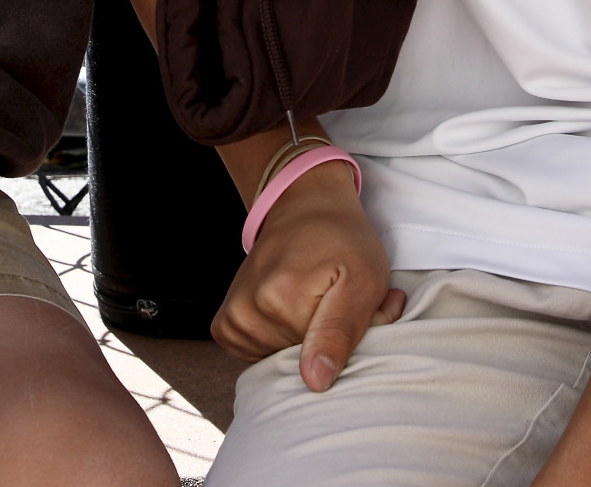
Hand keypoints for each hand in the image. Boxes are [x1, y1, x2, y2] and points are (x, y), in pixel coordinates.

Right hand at [213, 159, 404, 391]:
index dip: (348, 344)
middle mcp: (248, 309)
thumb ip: (341, 333)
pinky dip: (278, 343)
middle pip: (300, 363)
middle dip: (326, 341)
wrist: (303, 207)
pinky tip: (287, 312)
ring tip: (311, 302)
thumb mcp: (364, 280)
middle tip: (335, 302)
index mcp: (281, 299)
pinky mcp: (226, 324)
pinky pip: (256, 357)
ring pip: (280, 362)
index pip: (324, 363)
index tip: (356, 311)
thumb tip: (315, 382)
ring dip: (302, 341)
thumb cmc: (342, 241)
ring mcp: (232, 318)